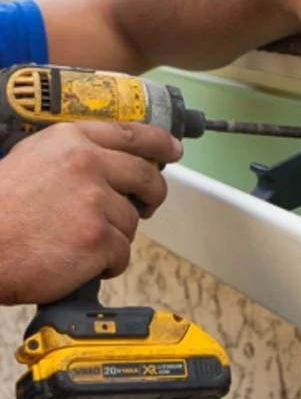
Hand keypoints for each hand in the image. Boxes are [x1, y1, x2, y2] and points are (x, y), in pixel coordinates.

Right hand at [0, 122, 181, 304]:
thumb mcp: (29, 160)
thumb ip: (71, 157)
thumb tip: (110, 164)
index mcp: (71, 140)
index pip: (132, 134)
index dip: (159, 143)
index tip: (172, 149)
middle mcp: (88, 164)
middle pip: (147, 177)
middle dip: (152, 194)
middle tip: (146, 206)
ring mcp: (96, 201)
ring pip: (132, 221)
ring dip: (114, 235)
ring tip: (77, 242)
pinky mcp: (98, 238)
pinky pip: (122, 254)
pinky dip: (106, 264)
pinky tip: (78, 262)